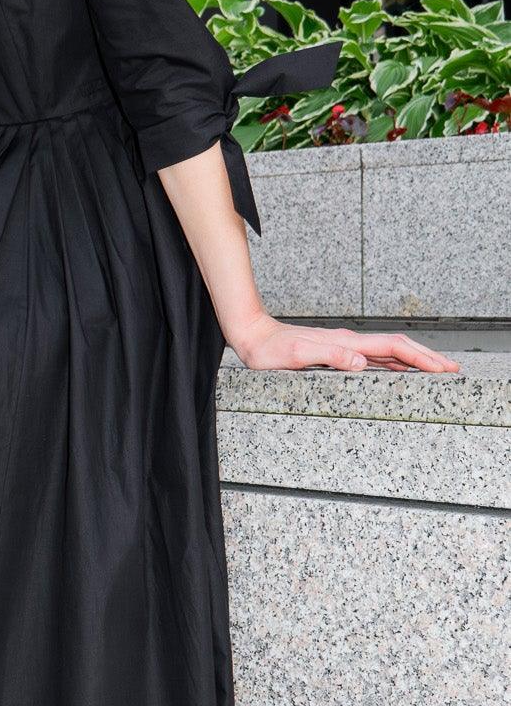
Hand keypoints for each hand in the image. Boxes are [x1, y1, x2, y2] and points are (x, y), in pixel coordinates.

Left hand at [228, 314, 460, 373]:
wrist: (252, 336)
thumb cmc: (269, 350)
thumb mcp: (295, 356)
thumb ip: (328, 356)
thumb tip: (361, 361)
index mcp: (346, 343)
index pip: (393, 349)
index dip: (420, 359)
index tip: (443, 368)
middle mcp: (350, 342)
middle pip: (398, 347)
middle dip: (427, 358)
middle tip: (452, 370)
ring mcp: (345, 346)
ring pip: (389, 352)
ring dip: (414, 360)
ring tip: (436, 370)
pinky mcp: (337, 351)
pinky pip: (374, 357)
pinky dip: (394, 362)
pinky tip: (399, 369)